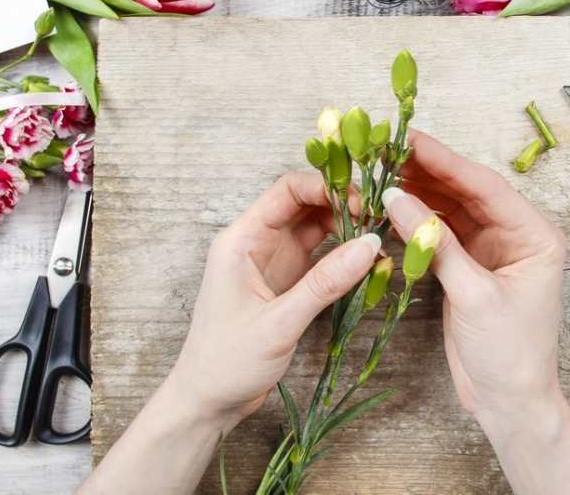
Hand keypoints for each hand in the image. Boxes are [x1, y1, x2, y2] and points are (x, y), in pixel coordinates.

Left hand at [172, 172, 380, 427]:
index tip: (360, 201)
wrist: (208, 398)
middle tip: (377, 219)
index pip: (284, 191)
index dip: (323, 187)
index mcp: (241, 239)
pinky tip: (364, 262)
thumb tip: (370, 245)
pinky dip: (340, 255)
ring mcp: (271, 260)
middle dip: (340, 205)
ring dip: (344, 229)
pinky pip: (317, 256)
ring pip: (312, 228)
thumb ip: (324, 283)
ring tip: (377, 238)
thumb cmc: (228, 360)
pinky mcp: (284, 280)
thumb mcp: (279, 322)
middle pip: (302, 205)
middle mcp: (256, 242)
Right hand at [381, 130, 569, 494]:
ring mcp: (486, 248)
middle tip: (387, 152)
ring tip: (381, 173)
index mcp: (533, 235)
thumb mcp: (474, 294)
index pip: (485, 187)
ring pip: (447, 208)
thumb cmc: (507, 351)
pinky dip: (414, 219)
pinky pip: (436, 231)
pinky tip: (391, 206)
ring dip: (416, 192)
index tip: (410, 141)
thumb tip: (395, 199)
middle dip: (426, 172)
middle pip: (464, 192)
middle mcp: (512, 234)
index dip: (446, 162)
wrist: (504, 398)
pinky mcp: (464, 263)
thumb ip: (435, 244)